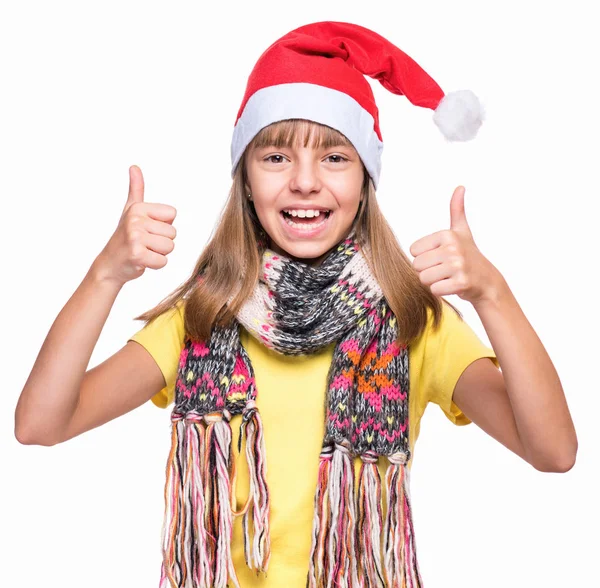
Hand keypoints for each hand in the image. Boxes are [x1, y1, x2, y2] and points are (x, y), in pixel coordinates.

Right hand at [92, 165, 177, 285]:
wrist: (109, 264)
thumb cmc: (124, 237)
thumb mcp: (130, 211)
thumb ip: (136, 189)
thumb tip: (134, 166)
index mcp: (138, 208)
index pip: (172, 214)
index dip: (164, 225)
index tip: (148, 229)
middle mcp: (135, 219)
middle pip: (173, 233)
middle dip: (162, 242)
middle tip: (144, 244)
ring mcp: (135, 237)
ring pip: (169, 247)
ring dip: (159, 254)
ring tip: (143, 251)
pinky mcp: (137, 255)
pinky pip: (163, 261)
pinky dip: (155, 265)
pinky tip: (141, 261)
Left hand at [409, 186, 502, 304]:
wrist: (487, 280)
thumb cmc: (469, 255)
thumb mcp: (462, 231)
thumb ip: (457, 210)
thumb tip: (460, 187)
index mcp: (447, 234)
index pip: (413, 251)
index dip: (424, 257)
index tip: (441, 256)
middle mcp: (453, 248)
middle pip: (416, 266)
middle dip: (427, 271)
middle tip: (444, 269)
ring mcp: (458, 266)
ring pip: (423, 279)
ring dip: (433, 282)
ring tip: (448, 277)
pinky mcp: (461, 283)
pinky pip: (434, 290)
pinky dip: (441, 291)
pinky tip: (453, 285)